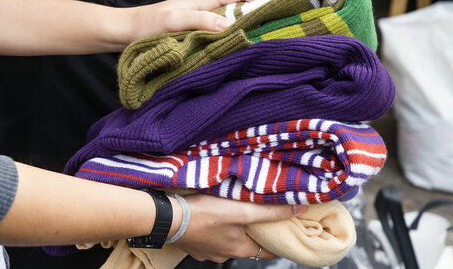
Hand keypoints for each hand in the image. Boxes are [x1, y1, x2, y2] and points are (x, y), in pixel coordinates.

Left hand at [123, 0, 269, 43]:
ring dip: (248, 30)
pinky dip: (233, 41)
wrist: (127, 33)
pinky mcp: (198, 35)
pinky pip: (222, 35)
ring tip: (264, 41)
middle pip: (242, 7)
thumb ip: (202, 21)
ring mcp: (204, 22)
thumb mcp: (175, 21)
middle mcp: (208, 8)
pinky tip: (238, 52)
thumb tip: (230, 28)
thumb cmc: (148, 24)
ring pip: (233, 22)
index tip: (280, 4)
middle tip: (279, 27)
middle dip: (260, 14)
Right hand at [174, 194, 306, 262]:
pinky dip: (217, 229)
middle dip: (256, 231)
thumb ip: (269, 211)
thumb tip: (297, 209)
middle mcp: (224, 254)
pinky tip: (213, 216)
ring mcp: (208, 251)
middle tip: (262, 214)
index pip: (269, 251)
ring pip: (230, 240)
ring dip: (235, 229)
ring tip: (236, 211)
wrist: (168, 217)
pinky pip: (213, 237)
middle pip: (249, 244)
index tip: (286, 228)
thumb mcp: (240, 210)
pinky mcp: (195, 243)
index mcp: (239, 249)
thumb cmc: (202, 214)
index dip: (279, 240)